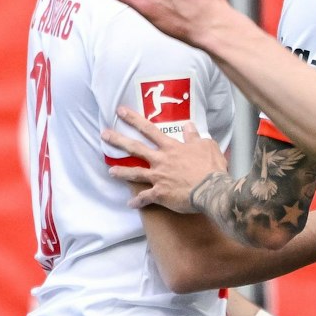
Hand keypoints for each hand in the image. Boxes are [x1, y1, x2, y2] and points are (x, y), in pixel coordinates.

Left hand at [102, 110, 227, 214]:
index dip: (133, 119)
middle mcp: (160, 160)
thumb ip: (194, 136)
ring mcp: (158, 177)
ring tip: (110, 171)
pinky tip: (130, 204)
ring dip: (121, 172)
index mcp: (171, 147)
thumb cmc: (211, 167)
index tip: (120, 112)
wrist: (211, 189)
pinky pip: (146, 198)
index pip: (149, 129)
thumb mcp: (206, 145)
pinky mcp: (160, 194)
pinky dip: (138, 201)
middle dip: (118, 140)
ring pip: (135, 173)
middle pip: (135, 148)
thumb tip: (189, 125)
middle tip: (104, 135)